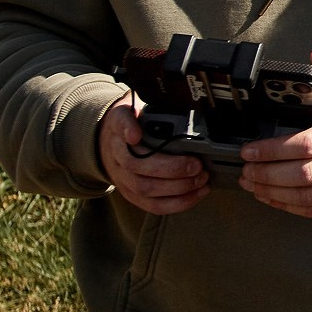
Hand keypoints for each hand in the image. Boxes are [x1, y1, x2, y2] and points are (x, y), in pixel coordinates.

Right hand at [100, 93, 210, 214]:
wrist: (110, 143)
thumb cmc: (131, 124)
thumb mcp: (135, 106)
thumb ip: (148, 106)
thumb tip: (169, 108)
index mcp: (118, 127)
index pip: (120, 124)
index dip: (128, 129)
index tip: (137, 134)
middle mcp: (117, 154)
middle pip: (138, 165)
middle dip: (172, 168)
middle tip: (197, 164)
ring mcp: (123, 178)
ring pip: (146, 189)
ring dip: (178, 188)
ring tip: (201, 179)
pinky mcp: (132, 195)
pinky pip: (153, 205)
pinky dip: (177, 203)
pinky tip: (196, 194)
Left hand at [238, 45, 311, 217]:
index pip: (309, 144)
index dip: (274, 150)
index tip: (250, 149)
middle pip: (306, 175)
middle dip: (268, 174)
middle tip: (245, 169)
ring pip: (310, 197)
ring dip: (274, 193)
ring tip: (251, 183)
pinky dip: (291, 206)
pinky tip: (272, 197)